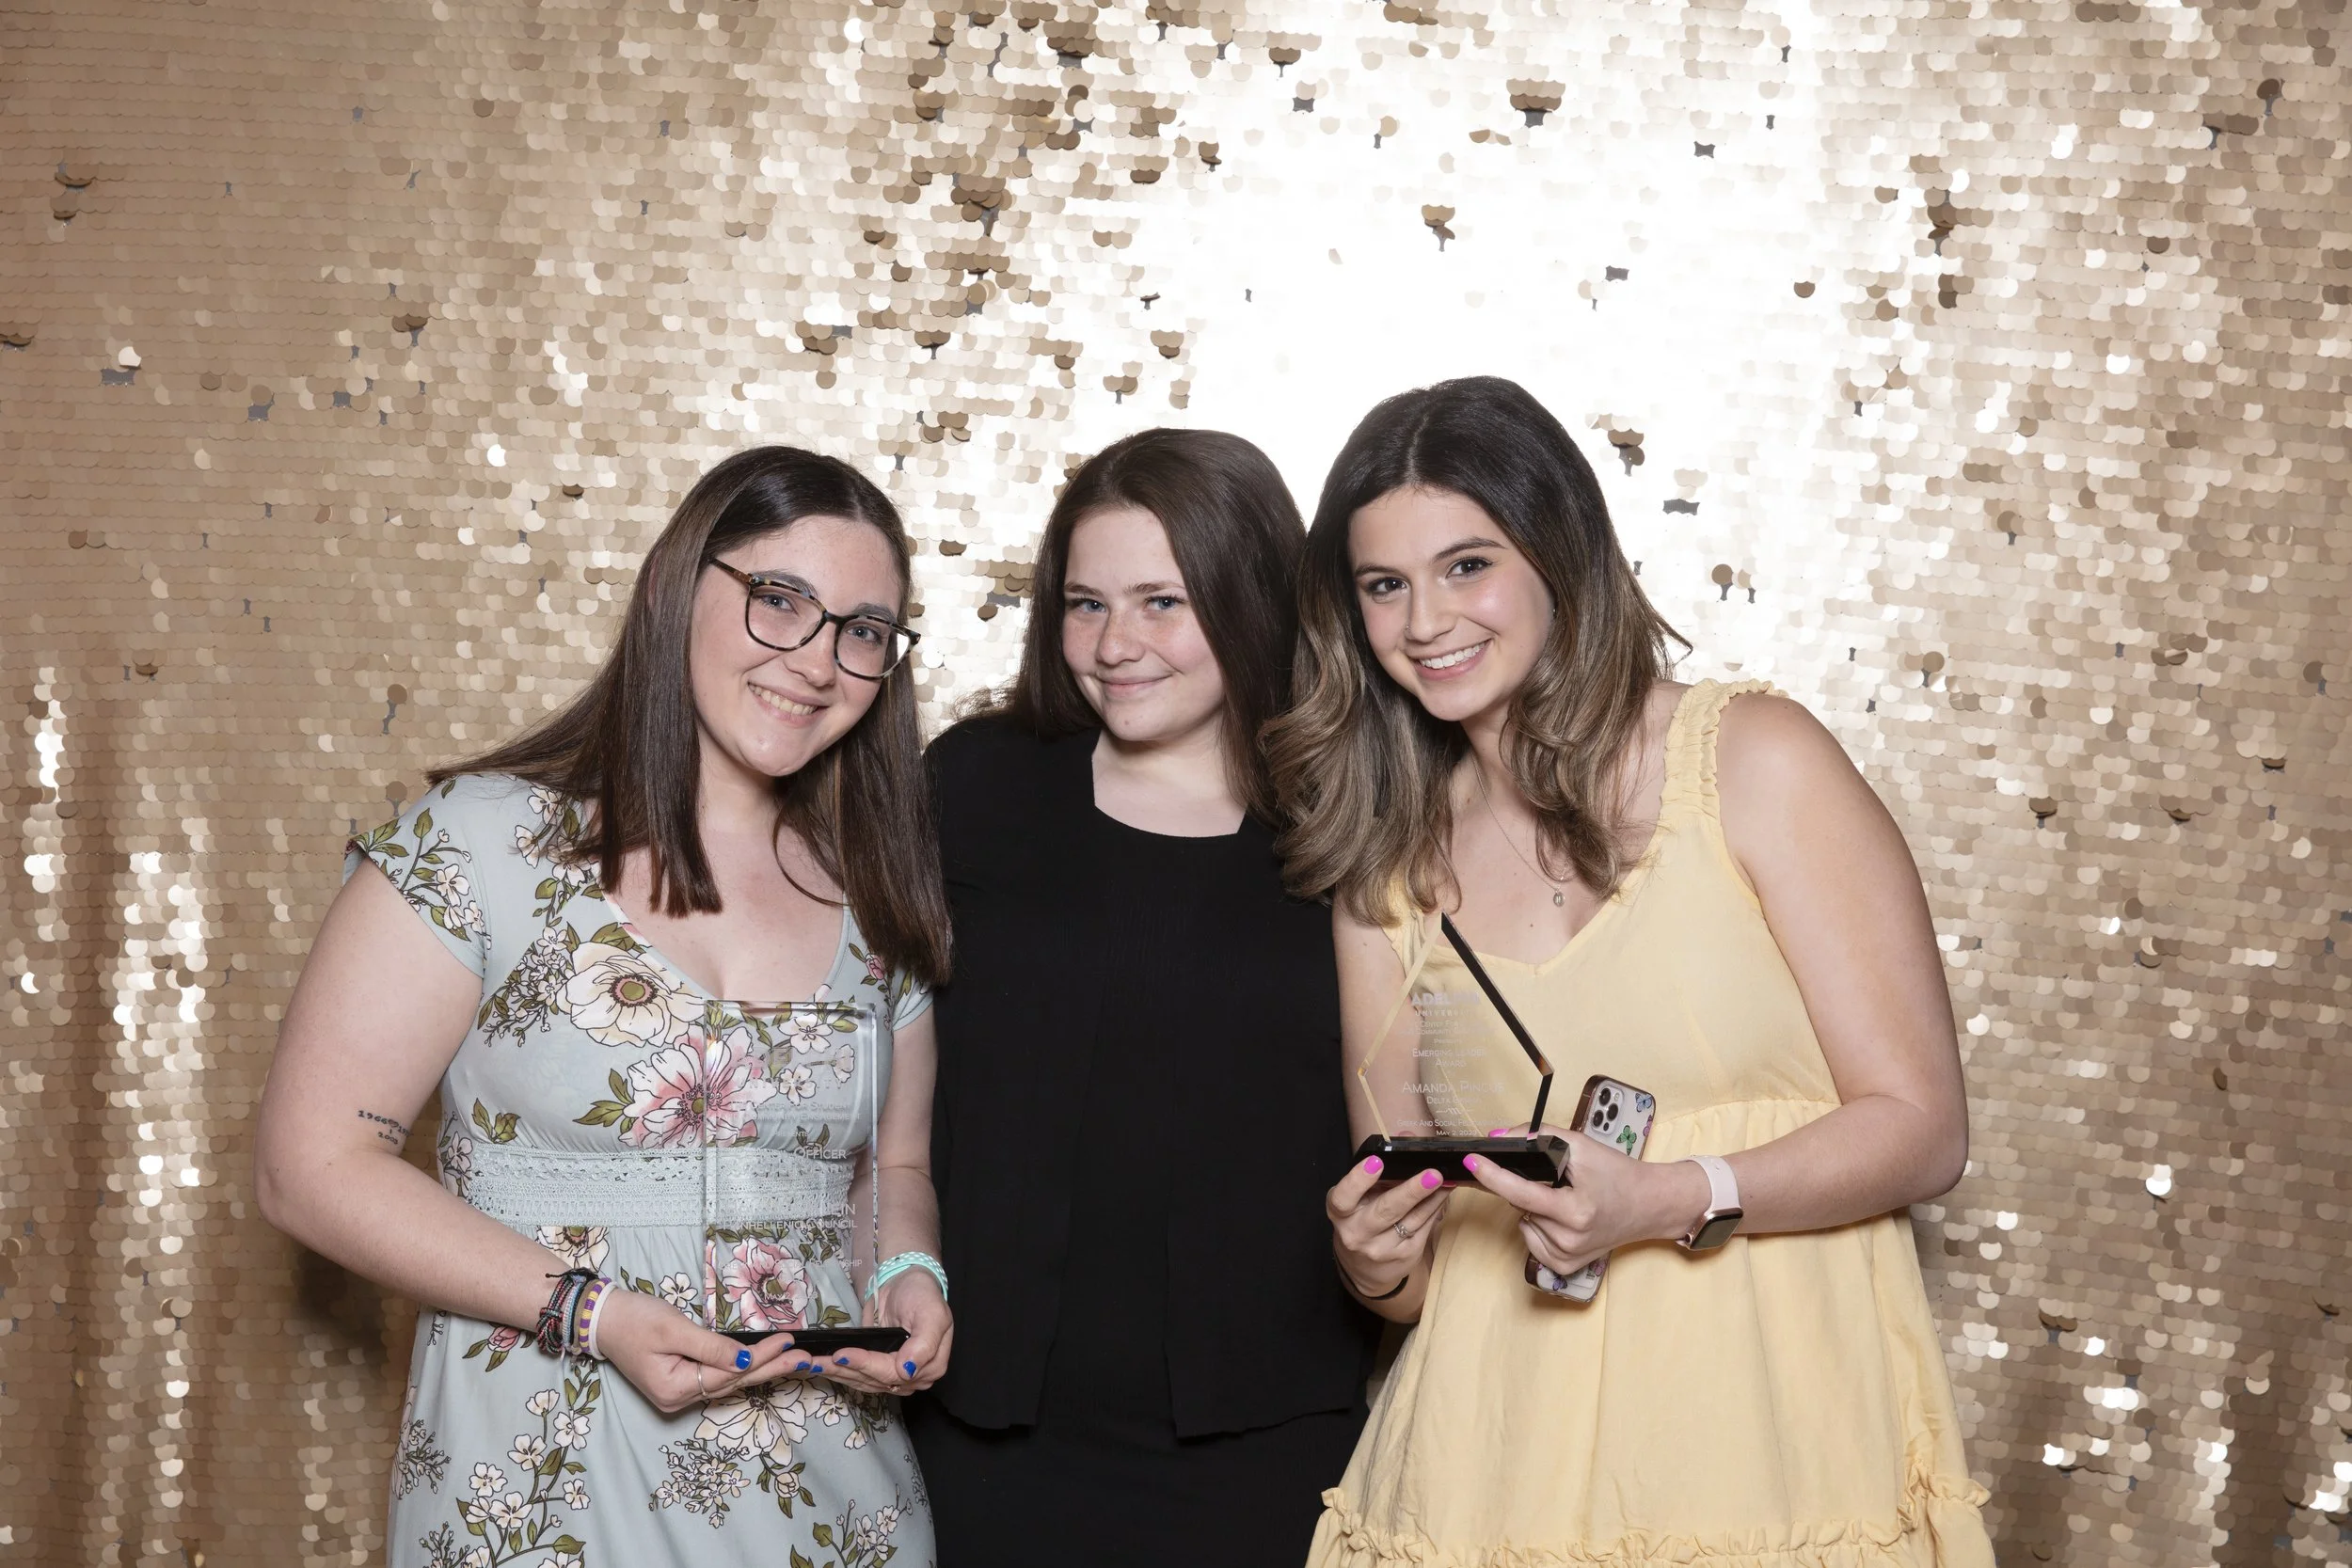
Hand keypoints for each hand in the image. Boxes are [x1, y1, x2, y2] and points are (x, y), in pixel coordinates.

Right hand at [595, 1286, 795, 1413]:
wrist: (603, 1319)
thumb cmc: (635, 1319)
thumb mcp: (674, 1329)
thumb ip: (711, 1348)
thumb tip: (746, 1362)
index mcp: (674, 1389)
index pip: (728, 1375)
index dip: (762, 1359)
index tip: (789, 1342)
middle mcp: (678, 1399)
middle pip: (733, 1383)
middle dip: (771, 1368)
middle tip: (805, 1358)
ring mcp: (679, 1393)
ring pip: (728, 1381)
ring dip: (762, 1369)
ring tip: (794, 1361)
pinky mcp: (681, 1381)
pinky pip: (718, 1377)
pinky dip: (742, 1368)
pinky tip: (765, 1363)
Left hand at [814, 1272, 952, 1396]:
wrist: (906, 1283)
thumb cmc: (921, 1294)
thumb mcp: (931, 1313)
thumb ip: (924, 1344)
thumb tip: (907, 1370)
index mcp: (931, 1367)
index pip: (893, 1373)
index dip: (866, 1365)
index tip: (841, 1355)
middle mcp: (912, 1377)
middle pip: (874, 1380)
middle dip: (844, 1370)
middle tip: (817, 1361)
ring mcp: (894, 1376)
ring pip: (862, 1381)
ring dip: (837, 1373)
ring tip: (813, 1364)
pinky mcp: (877, 1370)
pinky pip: (858, 1376)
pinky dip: (839, 1372)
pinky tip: (822, 1367)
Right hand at [1326, 1156, 1447, 1295]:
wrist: (1363, 1267)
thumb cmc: (1361, 1218)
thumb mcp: (1359, 1196)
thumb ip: (1380, 1168)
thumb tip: (1409, 1138)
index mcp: (1340, 1213)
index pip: (1344, 1197)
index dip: (1358, 1180)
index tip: (1377, 1162)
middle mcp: (1357, 1233)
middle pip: (1385, 1211)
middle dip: (1411, 1191)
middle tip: (1432, 1174)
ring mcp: (1381, 1249)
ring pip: (1411, 1220)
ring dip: (1432, 1198)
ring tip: (1446, 1180)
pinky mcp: (1404, 1257)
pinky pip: (1423, 1228)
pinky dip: (1435, 1209)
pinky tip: (1443, 1194)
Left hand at [1463, 1133, 1708, 1276]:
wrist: (1650, 1205)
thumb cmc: (1618, 1174)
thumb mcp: (1582, 1146)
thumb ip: (1539, 1137)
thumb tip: (1499, 1138)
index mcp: (1576, 1211)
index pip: (1521, 1192)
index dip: (1493, 1175)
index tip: (1471, 1160)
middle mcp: (1570, 1240)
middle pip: (1520, 1204)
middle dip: (1526, 1185)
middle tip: (1556, 1179)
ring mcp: (1567, 1257)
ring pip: (1523, 1221)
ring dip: (1533, 1206)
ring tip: (1566, 1199)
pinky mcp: (1565, 1266)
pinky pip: (1531, 1238)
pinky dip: (1539, 1224)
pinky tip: (1563, 1218)